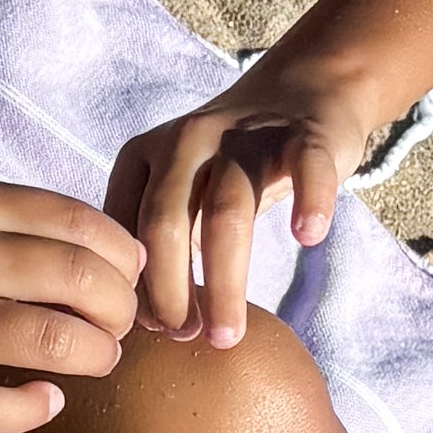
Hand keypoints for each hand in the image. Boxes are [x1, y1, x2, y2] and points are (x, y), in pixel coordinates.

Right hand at [0, 177, 145, 432]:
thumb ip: (26, 228)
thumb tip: (131, 257)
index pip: (78, 222)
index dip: (121, 258)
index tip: (124, 282)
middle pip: (78, 277)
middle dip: (119, 309)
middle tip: (116, 328)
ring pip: (53, 338)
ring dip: (97, 354)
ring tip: (96, 359)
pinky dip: (36, 408)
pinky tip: (46, 402)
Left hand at [105, 76, 375, 344]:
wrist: (302, 92)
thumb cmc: (231, 166)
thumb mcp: (180, 193)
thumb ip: (159, 242)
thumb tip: (147, 322)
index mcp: (144, 157)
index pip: (124, 229)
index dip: (132, 285)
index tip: (150, 331)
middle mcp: (185, 142)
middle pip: (165, 225)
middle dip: (168, 292)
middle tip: (184, 340)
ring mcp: (244, 136)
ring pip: (227, 213)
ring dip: (224, 282)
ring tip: (227, 335)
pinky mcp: (303, 135)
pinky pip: (305, 169)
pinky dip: (308, 202)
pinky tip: (308, 238)